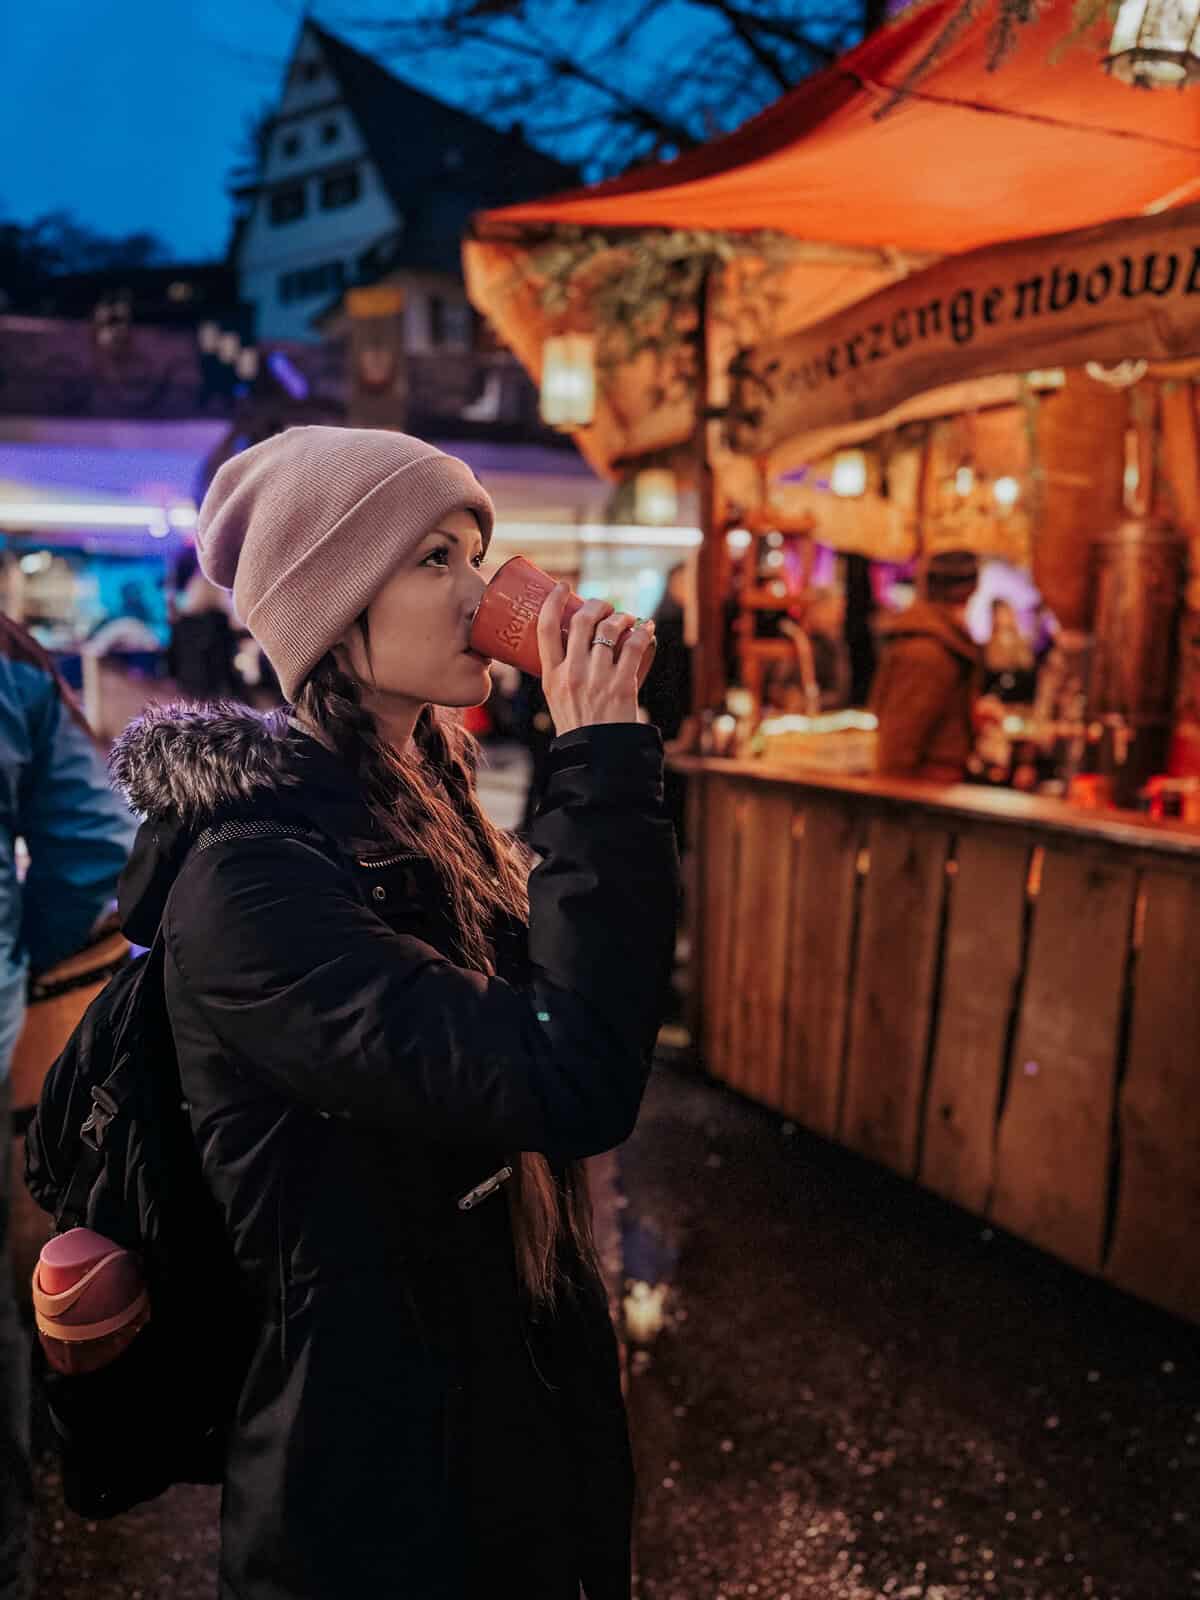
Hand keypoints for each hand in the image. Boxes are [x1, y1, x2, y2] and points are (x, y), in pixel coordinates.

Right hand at [538, 584, 655, 736]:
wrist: (597, 755)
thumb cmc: (578, 725)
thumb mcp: (556, 698)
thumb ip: (561, 672)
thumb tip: (574, 644)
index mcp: (550, 676)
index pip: (546, 628)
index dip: (554, 601)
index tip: (563, 586)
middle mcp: (572, 673)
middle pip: (582, 622)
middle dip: (597, 605)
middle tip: (606, 605)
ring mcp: (597, 679)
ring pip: (610, 630)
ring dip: (622, 617)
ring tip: (627, 618)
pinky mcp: (622, 686)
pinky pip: (634, 647)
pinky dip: (643, 632)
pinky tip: (646, 628)